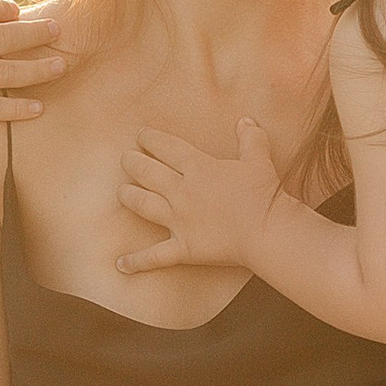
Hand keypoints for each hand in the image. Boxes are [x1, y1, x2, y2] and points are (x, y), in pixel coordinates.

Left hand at [116, 119, 280, 278]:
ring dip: (129, 197)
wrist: (265, 230)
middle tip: (125, 158)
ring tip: (121, 192)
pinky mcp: (183, 248)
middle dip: (133, 163)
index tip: (141, 135)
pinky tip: (120, 264)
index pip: (167, 148)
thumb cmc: (262, 193)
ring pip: (144, 205)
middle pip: (148, 173)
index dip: (151, 139)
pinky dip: (136, 261)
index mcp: (198, 168)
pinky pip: (154, 256)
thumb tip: (246, 120)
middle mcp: (182, 192)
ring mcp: (179, 221)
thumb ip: (250, 139)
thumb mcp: (258, 159)